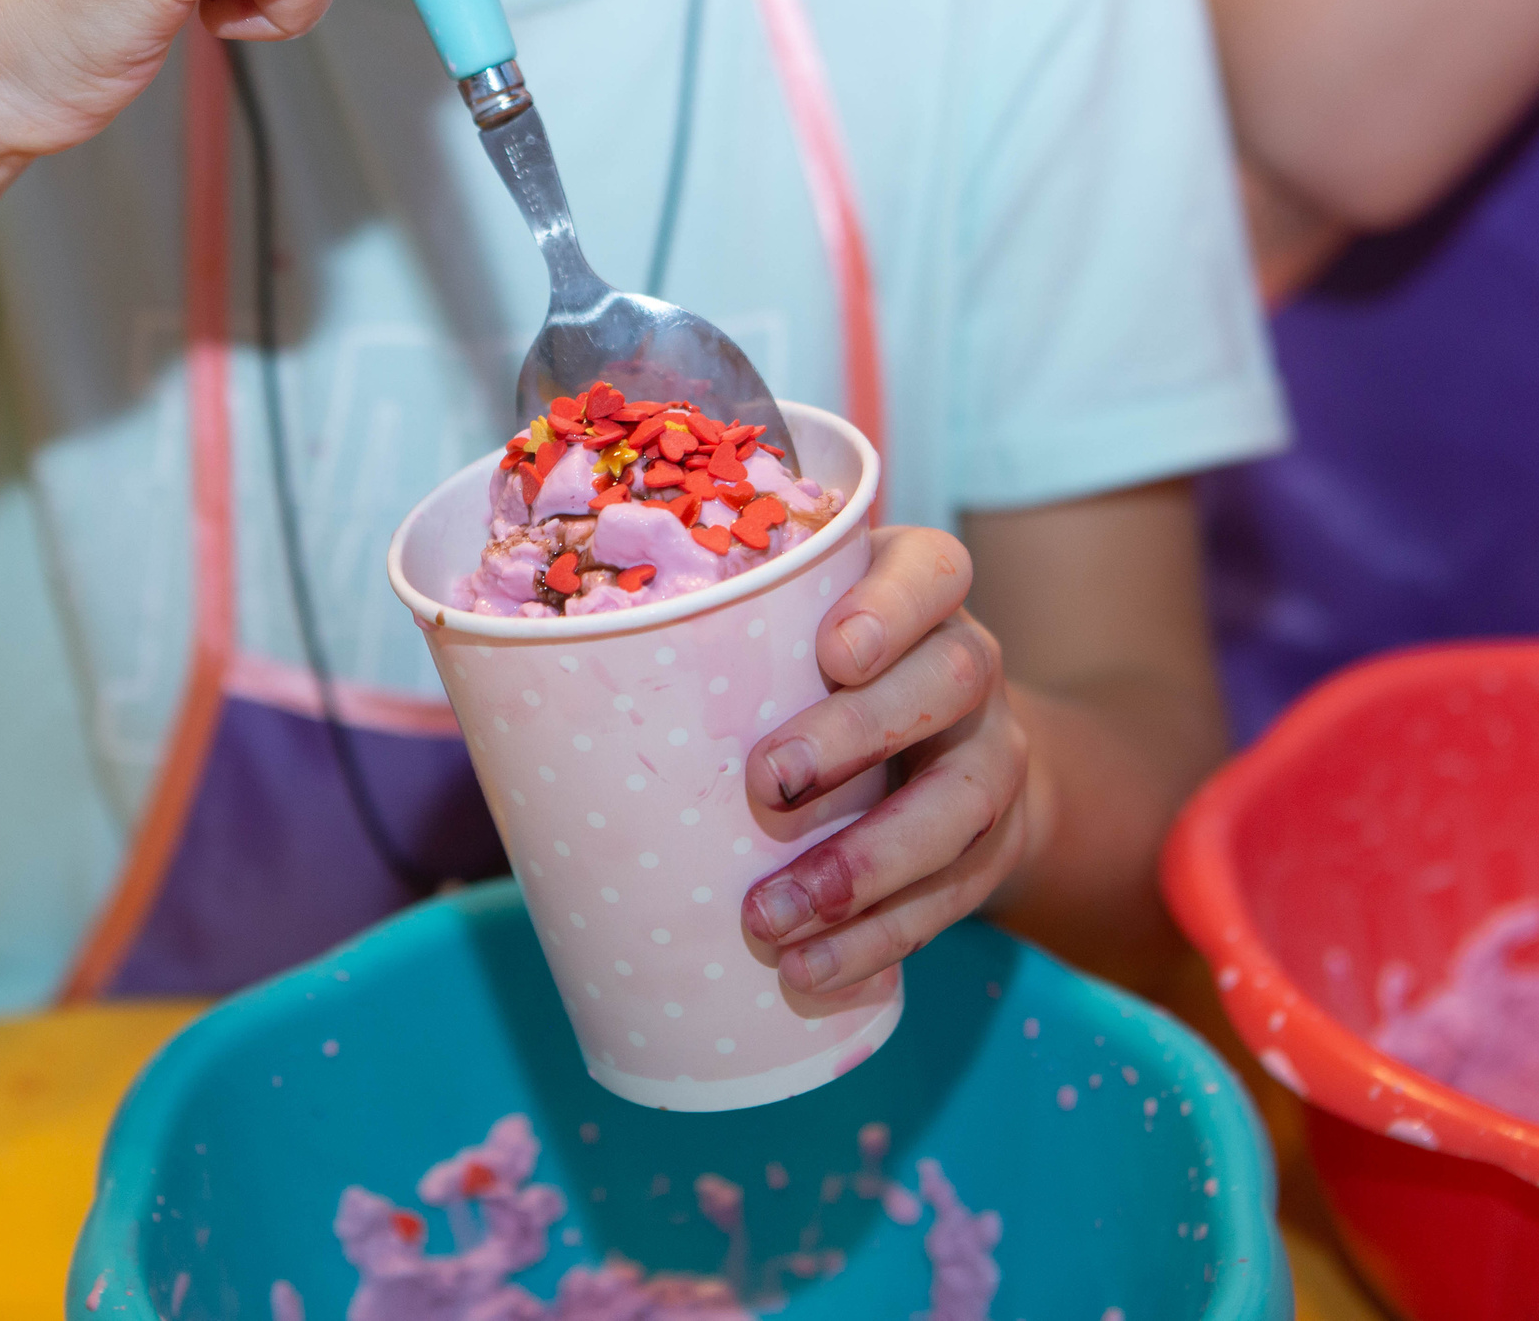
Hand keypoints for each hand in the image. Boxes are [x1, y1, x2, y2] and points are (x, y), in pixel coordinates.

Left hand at [740, 527, 1031, 994]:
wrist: (941, 758)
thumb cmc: (813, 679)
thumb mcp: (783, 636)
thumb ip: (719, 641)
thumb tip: (544, 704)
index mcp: (918, 592)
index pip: (934, 569)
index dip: (893, 607)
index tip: (832, 653)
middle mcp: (969, 664)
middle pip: (950, 683)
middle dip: (858, 736)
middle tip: (766, 786)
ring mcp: (993, 757)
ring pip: (960, 804)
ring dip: (864, 868)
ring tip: (769, 916)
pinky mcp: (995, 846)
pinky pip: (954, 894)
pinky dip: (879, 936)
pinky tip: (811, 969)